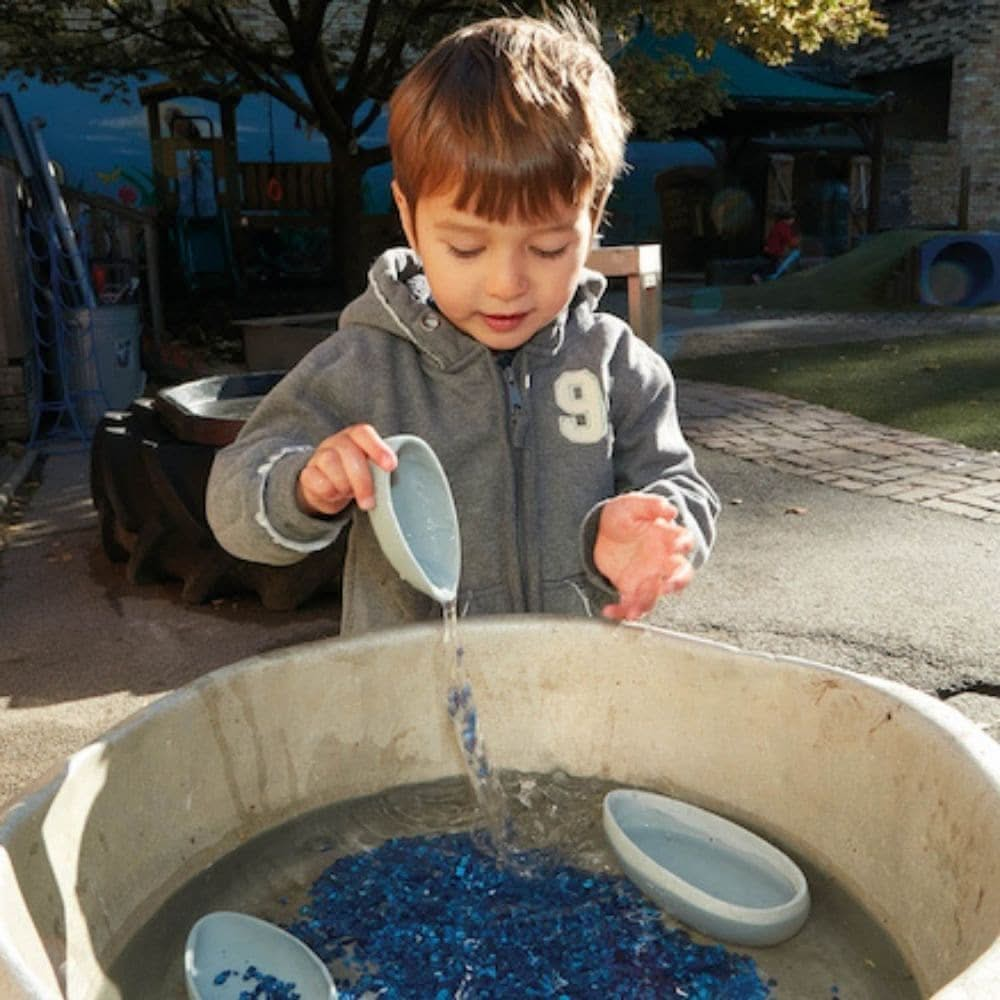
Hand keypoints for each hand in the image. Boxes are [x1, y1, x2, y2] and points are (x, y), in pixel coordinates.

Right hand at [296, 424, 396, 516]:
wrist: (328, 489)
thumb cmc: (356, 475)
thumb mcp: (372, 469)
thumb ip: (383, 468)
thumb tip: (399, 477)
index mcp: (355, 436)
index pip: (364, 433)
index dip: (378, 448)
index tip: (391, 467)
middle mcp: (336, 442)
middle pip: (349, 452)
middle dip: (362, 481)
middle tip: (369, 502)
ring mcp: (319, 455)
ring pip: (330, 464)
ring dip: (344, 486)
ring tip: (349, 494)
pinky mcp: (307, 473)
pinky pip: (317, 481)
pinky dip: (329, 492)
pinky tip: (335, 494)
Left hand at [594, 493, 694, 620]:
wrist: (603, 530)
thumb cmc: (624, 516)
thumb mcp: (633, 504)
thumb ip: (651, 505)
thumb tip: (669, 510)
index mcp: (667, 538)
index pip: (684, 542)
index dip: (683, 544)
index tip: (677, 544)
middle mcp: (662, 561)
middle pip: (679, 575)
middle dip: (676, 582)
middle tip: (667, 585)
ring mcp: (649, 577)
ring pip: (655, 595)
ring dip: (646, 604)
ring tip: (633, 611)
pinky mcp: (631, 588)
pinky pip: (630, 604)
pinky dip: (621, 611)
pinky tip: (608, 610)